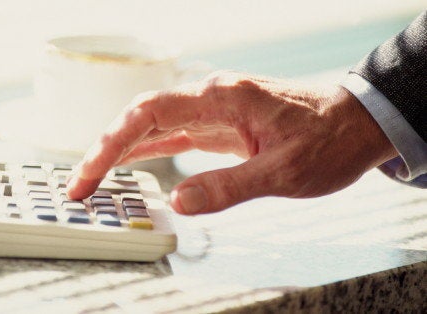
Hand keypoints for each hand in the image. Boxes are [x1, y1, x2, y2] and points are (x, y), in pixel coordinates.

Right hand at [67, 71, 397, 214]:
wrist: (357, 123)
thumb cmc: (328, 141)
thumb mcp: (284, 173)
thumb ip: (229, 187)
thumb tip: (178, 202)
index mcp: (221, 98)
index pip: (148, 114)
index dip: (111, 144)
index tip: (90, 173)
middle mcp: (211, 98)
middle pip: (140, 116)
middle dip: (105, 150)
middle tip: (81, 185)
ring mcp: (213, 111)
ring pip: (152, 125)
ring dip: (120, 150)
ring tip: (94, 177)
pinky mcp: (219, 126)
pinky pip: (172, 133)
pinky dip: (146, 148)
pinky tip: (129, 161)